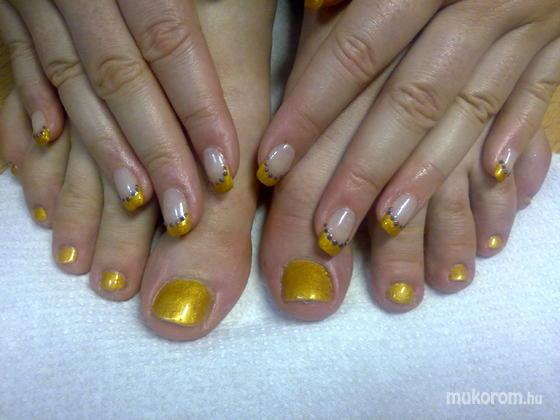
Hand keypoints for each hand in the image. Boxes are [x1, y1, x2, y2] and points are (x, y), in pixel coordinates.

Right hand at [0, 0, 238, 236]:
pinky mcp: (3, 0)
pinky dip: (28, 106)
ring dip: (100, 149)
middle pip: (120, 81)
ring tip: (132, 203)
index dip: (197, 111)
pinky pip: (13, 59)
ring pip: (68, 82)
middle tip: (186, 216)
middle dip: (155, 153)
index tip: (226, 170)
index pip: (168, 46)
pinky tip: (45, 149)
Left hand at [257, 0, 559, 247]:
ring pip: (472, 110)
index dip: (311, 111)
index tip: (271, 163)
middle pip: (412, 100)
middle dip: (365, 170)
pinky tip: (494, 181)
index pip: (356, 52)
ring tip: (391, 226)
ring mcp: (531, 19)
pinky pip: (541, 90)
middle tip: (328, 231)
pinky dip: (517, 135)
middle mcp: (481, 0)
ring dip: (431, 174)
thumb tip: (318, 10)